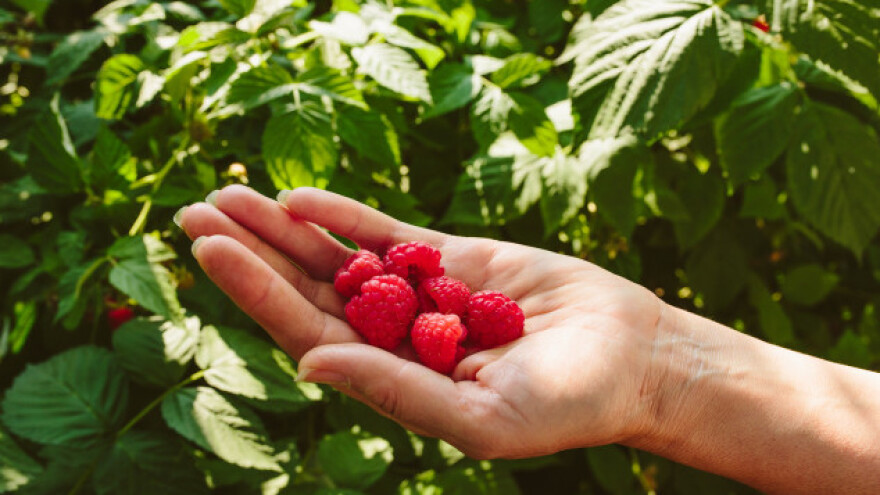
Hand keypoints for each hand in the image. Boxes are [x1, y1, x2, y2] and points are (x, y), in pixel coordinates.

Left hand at [178, 185, 666, 458]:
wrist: (631, 357)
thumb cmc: (568, 403)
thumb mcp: (483, 416)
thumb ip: (398, 393)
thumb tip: (309, 364)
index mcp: (394, 381)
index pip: (310, 334)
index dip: (258, 294)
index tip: (211, 252)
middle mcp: (396, 337)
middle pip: (309, 291)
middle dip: (253, 254)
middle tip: (195, 214)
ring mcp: (421, 295)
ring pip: (339, 257)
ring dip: (285, 229)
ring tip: (228, 195)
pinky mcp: (452, 260)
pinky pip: (388, 233)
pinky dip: (346, 216)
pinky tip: (300, 200)